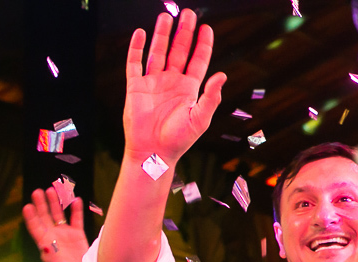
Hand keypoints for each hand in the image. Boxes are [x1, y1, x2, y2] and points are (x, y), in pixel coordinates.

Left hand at [23, 187, 88, 261]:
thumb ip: (50, 257)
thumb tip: (45, 246)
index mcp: (44, 243)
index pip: (35, 228)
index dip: (31, 218)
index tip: (27, 206)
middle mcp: (53, 235)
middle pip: (44, 217)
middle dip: (40, 204)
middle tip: (37, 192)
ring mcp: (65, 233)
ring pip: (58, 215)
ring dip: (55, 203)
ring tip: (52, 190)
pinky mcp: (77, 234)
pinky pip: (76, 219)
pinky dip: (76, 210)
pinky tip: (75, 200)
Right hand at [124, 10, 225, 163]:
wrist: (153, 152)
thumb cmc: (178, 140)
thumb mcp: (199, 118)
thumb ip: (211, 97)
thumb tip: (222, 75)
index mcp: (189, 89)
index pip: (197, 61)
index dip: (203, 45)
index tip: (207, 28)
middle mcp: (172, 83)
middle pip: (179, 51)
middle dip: (184, 32)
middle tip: (188, 13)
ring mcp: (153, 83)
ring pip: (158, 52)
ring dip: (162, 34)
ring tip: (166, 16)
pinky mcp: (136, 87)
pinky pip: (135, 63)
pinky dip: (137, 47)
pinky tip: (141, 33)